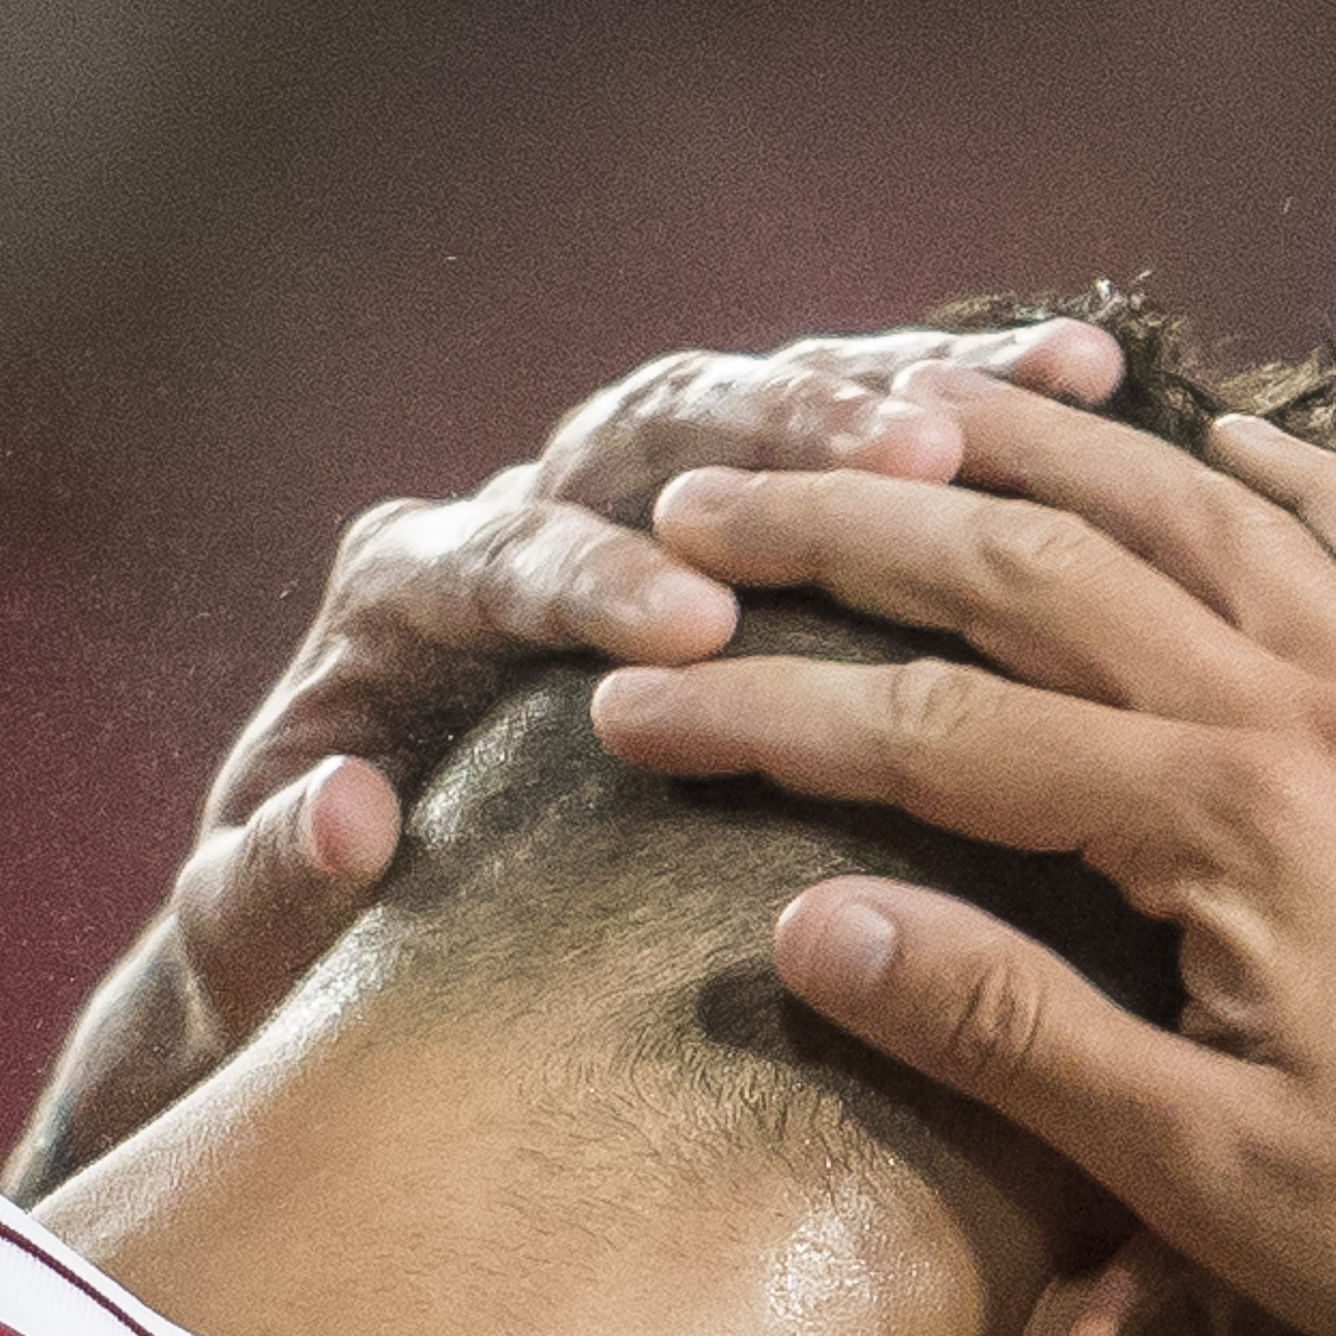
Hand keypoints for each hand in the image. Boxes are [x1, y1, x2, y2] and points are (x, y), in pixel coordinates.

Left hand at [5, 318, 1126, 1195]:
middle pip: (650, 432)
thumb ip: (265, 882)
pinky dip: (959, 412)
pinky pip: (845, 443)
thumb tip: (346, 810)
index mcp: (401, 598)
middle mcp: (515, 514)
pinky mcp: (728, 529)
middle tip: (909, 466)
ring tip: (1046, 405)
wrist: (333, 925)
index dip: (592, 576)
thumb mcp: (247, 935)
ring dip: (899, 401)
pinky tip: (1088, 389)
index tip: (688, 619)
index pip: (497, 553)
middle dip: (786, 440)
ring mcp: (630, 504)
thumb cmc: (295, 947)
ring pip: (764, 407)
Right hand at [584, 368, 1335, 1335]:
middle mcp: (1325, 716)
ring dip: (1056, 449)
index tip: (628, 708)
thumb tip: (815, 923)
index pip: (941, 734)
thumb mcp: (1198, 1172)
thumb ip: (1006, 1028)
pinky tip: (1235, 443)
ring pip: (1214, 520)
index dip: (769, 714)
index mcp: (1228, 822)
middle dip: (861, 524)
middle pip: (1051, 571)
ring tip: (923, 400)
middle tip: (714, 494)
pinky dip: (1310, 485)